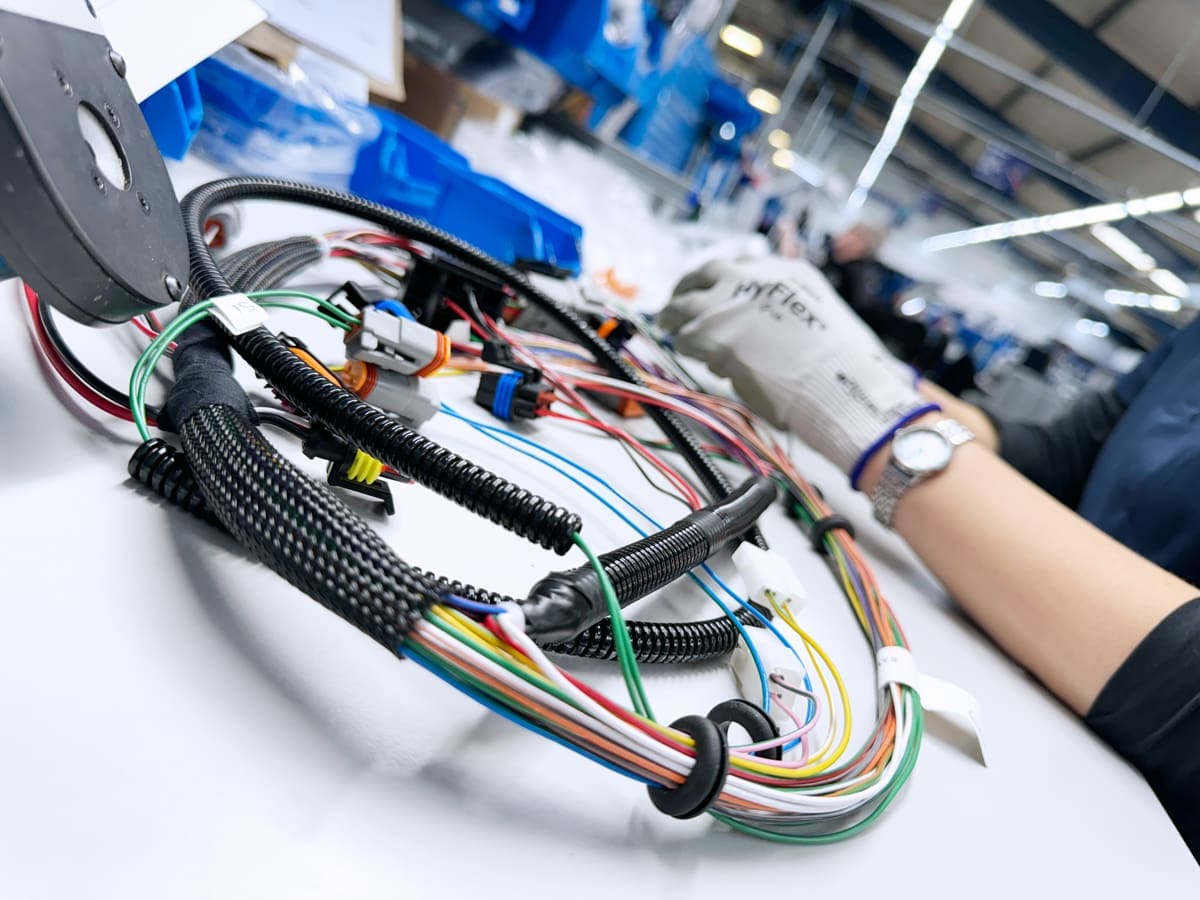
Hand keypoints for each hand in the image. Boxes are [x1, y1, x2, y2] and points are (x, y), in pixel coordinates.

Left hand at [659, 258, 937, 485]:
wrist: (840, 385)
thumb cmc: (842, 365)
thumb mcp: (821, 316)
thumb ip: (792, 305)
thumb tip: (778, 313)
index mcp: (785, 272)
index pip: (738, 265)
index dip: (720, 281)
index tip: (711, 291)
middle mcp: (754, 279)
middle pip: (703, 274)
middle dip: (687, 289)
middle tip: (677, 305)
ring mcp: (730, 304)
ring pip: (684, 305)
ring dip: (674, 318)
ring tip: (669, 327)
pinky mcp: (713, 334)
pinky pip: (684, 338)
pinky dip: (684, 347)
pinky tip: (688, 355)